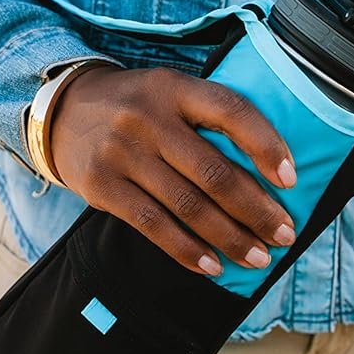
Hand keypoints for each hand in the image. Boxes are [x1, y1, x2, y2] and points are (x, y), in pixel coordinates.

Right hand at [49, 66, 298, 276]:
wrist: (61, 110)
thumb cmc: (136, 106)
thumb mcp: (169, 91)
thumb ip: (208, 118)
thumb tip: (268, 172)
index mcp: (175, 88)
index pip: (232, 111)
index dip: (266, 145)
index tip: (292, 180)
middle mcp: (148, 118)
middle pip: (214, 172)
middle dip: (256, 209)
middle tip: (284, 234)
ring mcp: (122, 153)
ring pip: (188, 206)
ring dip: (230, 238)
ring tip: (258, 258)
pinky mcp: (102, 186)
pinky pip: (153, 226)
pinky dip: (187, 250)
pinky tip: (212, 265)